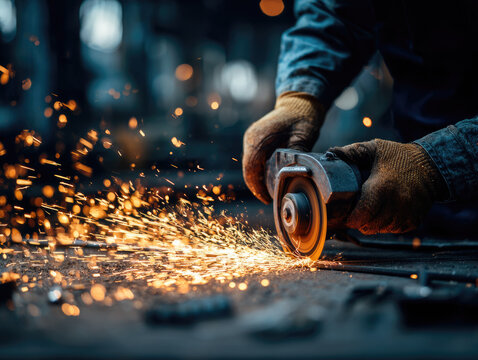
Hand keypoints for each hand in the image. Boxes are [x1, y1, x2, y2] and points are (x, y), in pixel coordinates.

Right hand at [242, 92, 324, 203]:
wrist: (300, 103)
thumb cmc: (302, 119)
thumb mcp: (302, 138)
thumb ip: (296, 156)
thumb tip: (294, 175)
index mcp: (258, 138)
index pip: (251, 169)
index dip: (257, 187)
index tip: (266, 199)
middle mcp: (251, 138)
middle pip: (248, 169)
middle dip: (256, 186)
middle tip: (269, 199)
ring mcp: (251, 138)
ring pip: (249, 165)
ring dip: (257, 179)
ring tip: (269, 192)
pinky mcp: (255, 140)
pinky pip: (253, 159)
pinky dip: (258, 171)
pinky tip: (268, 179)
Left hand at [330, 139, 447, 233]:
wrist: (431, 166)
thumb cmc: (398, 157)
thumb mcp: (374, 149)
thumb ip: (352, 152)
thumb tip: (330, 153)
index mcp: (382, 187)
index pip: (362, 214)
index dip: (352, 218)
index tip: (347, 213)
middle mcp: (396, 203)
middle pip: (369, 226)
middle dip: (359, 221)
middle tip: (356, 212)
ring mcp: (407, 214)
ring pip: (381, 230)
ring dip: (372, 224)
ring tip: (370, 212)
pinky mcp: (414, 220)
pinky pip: (394, 230)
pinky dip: (386, 225)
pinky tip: (384, 213)